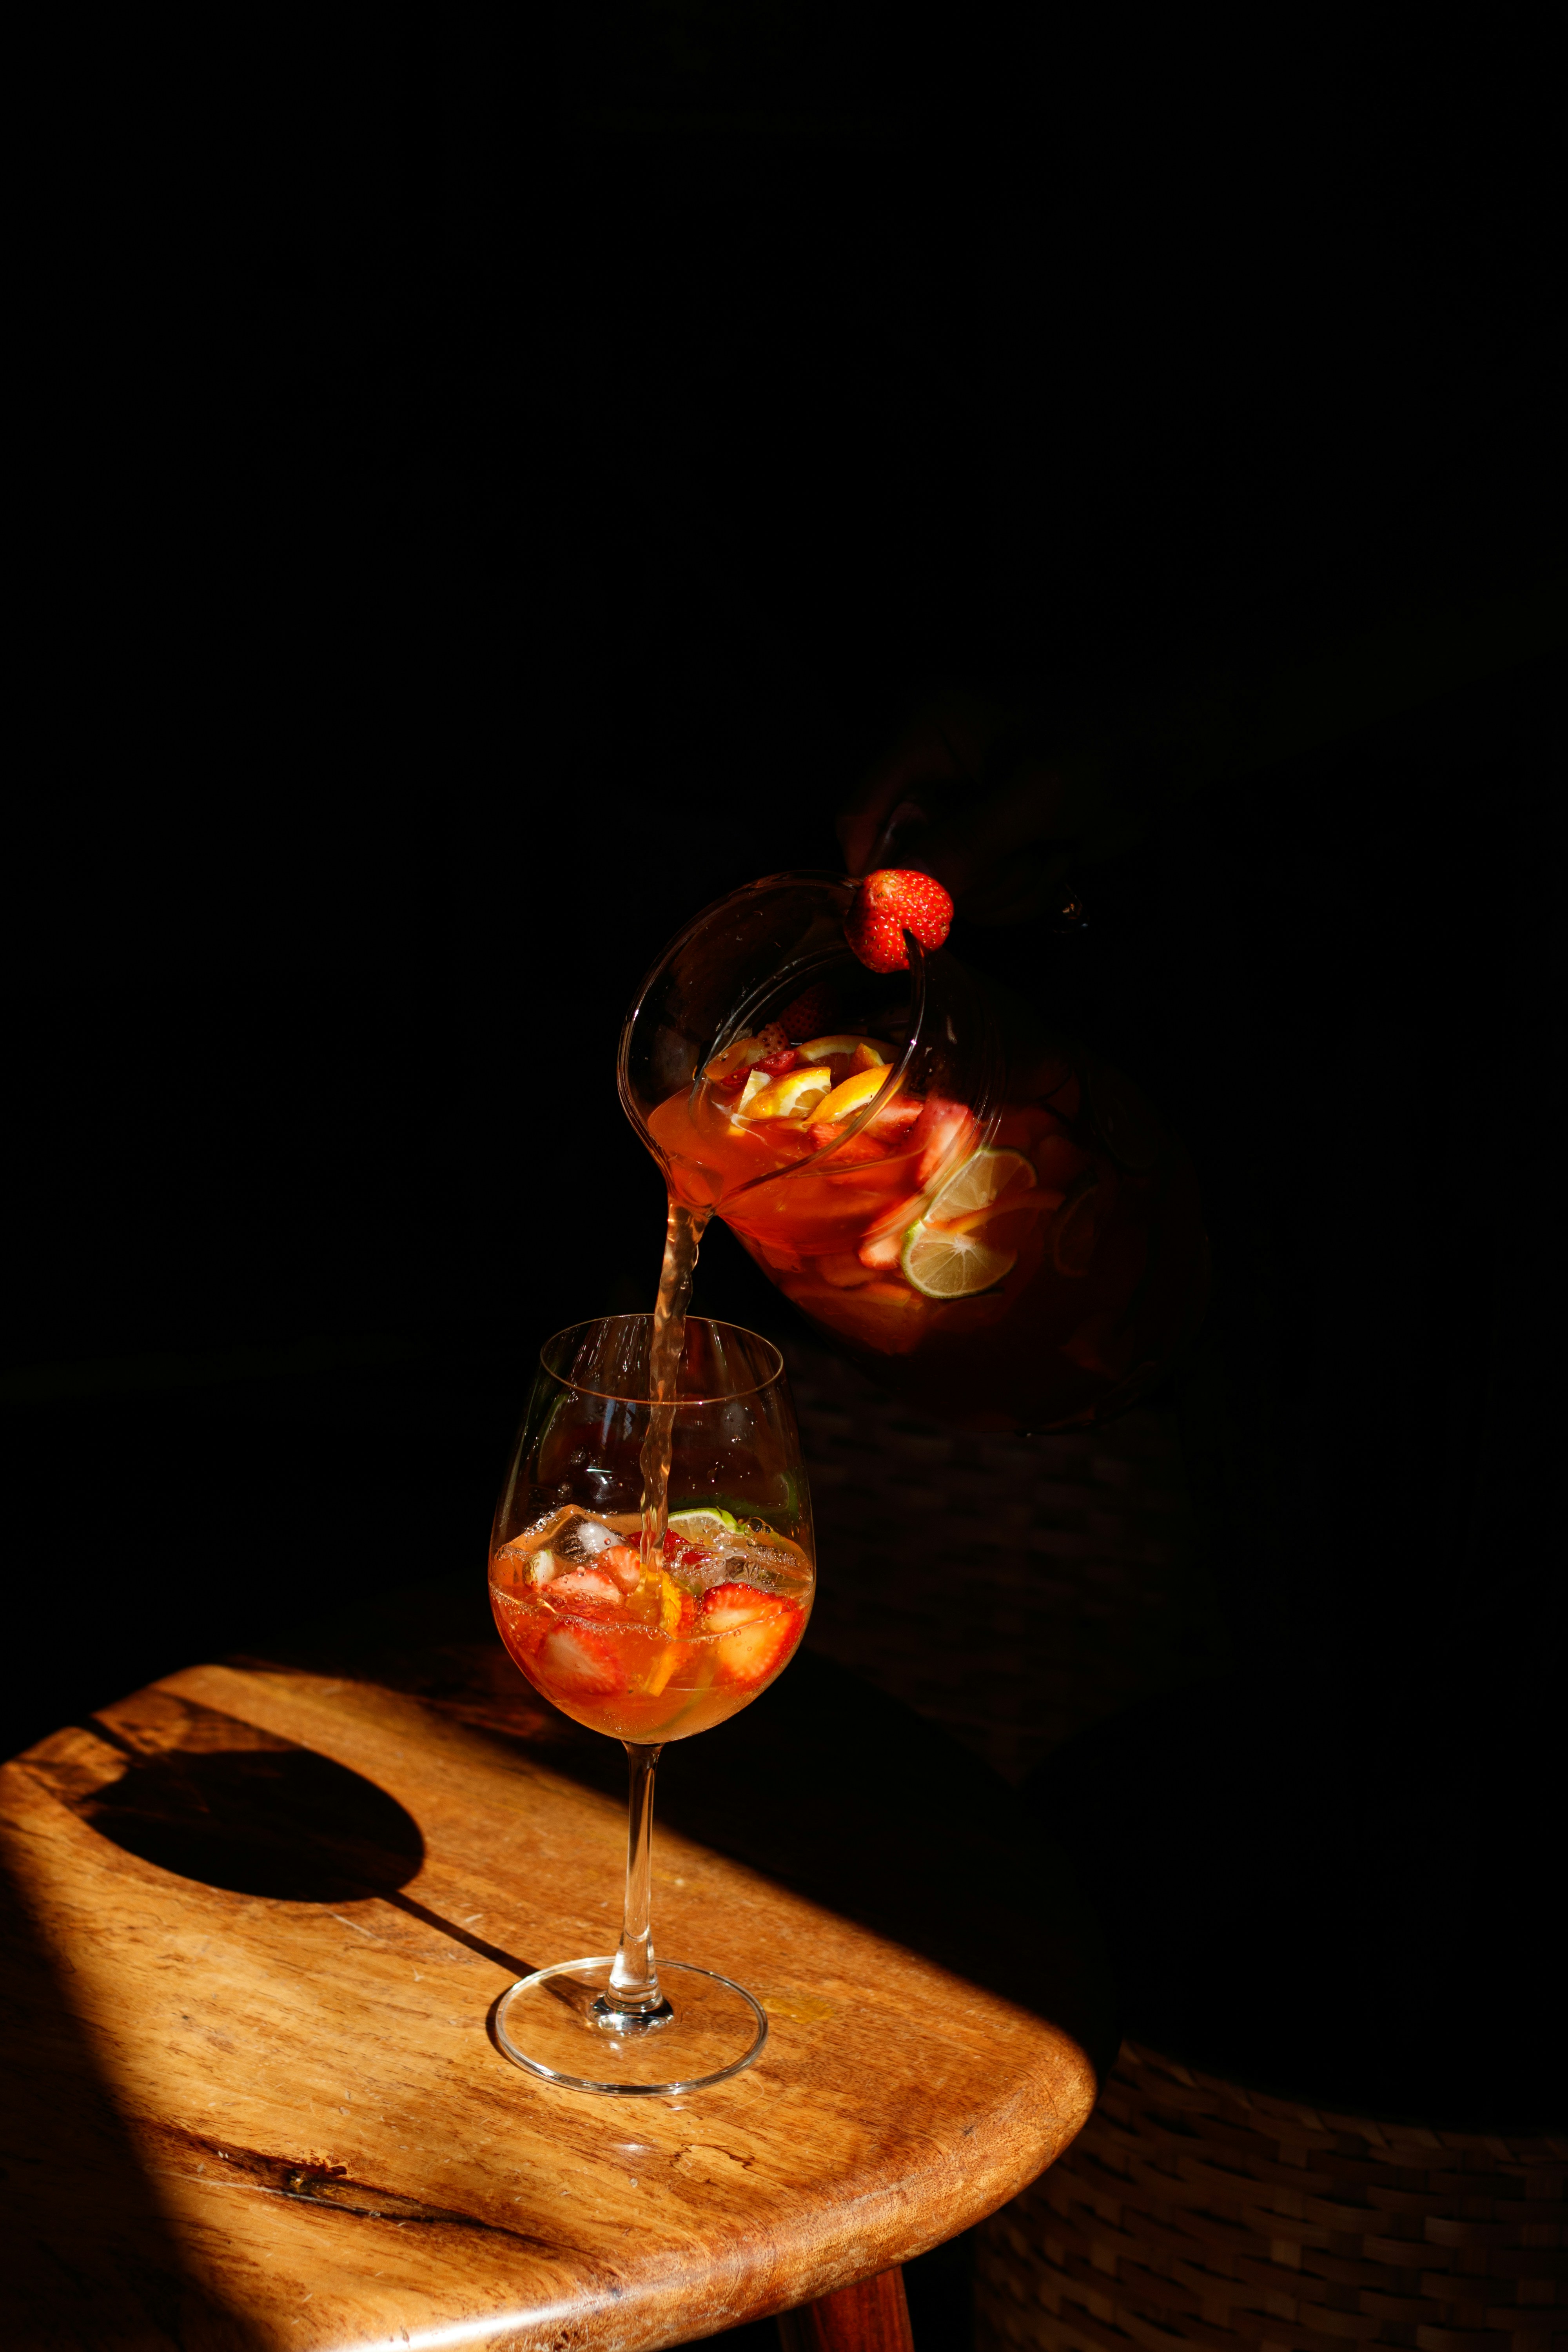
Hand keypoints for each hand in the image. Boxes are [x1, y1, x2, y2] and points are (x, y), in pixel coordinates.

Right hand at [835, 694, 1125, 925]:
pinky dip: (1020, 892)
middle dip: (969, 882)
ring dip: (1004, 890)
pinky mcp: (988, 840)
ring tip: (1050, 851)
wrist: (1172, 740)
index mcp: (920, 732)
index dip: (879, 874)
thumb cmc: (1107, 744)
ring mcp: (958, 809)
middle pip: (903, 865)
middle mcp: (927, 770)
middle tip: (1024, 859)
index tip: (915, 918)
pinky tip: (1056, 857)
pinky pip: (980, 897)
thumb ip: (965, 843)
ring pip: (945, 891)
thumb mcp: (1036, 792)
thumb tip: (894, 897)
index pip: (859, 818)